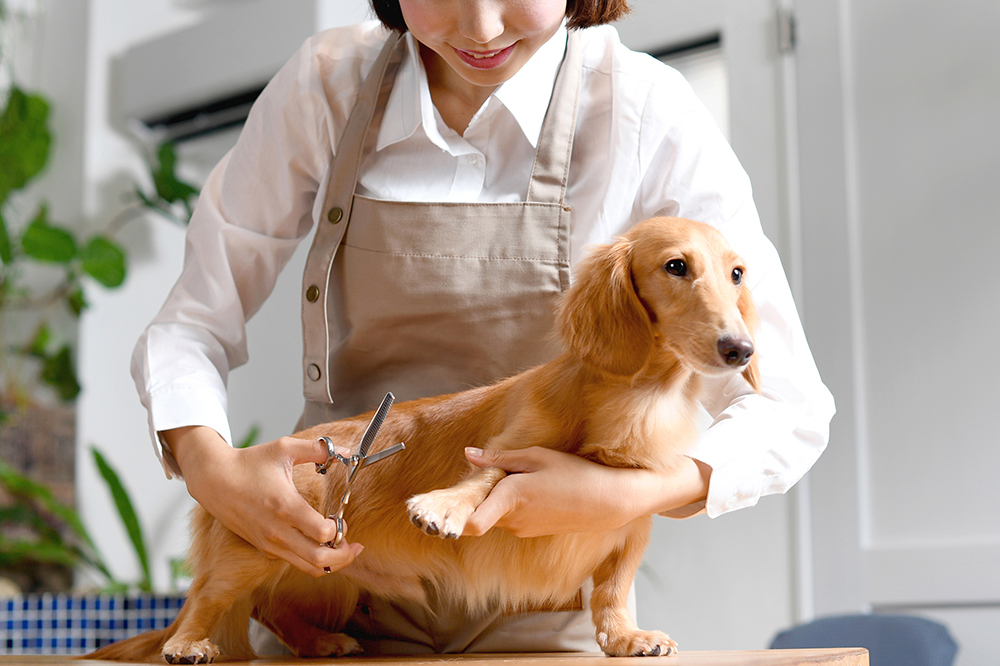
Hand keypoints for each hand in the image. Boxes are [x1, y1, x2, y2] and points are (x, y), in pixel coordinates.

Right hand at [162, 426, 363, 576]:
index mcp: (285, 506)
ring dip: (330, 563)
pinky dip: (312, 560)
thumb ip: (317, 449)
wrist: (214, 479)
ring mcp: (269, 543)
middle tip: (353, 545)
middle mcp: (277, 530)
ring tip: (342, 549)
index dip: (339, 530)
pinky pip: (294, 562)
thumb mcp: (284, 448)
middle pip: (318, 560)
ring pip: (307, 568)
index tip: (342, 518)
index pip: (321, 534)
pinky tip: (319, 545)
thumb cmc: (249, 463)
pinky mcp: (264, 548)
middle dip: (343, 556)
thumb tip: (346, 450)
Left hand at [461, 447, 710, 537]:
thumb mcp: (537, 456)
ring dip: (496, 498)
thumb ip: (500, 457)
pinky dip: (510, 505)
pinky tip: (533, 490)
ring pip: (494, 513)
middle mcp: (513, 519)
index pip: (472, 522)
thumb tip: (469, 454)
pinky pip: (509, 517)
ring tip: (519, 476)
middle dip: (478, 494)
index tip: (442, 512)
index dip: (453, 518)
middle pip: (478, 509)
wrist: (609, 501)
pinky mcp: (531, 532)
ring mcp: (522, 529)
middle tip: (487, 472)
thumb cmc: (575, 473)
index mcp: (511, 497)